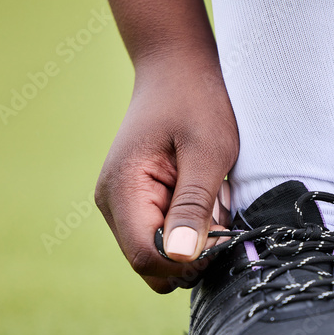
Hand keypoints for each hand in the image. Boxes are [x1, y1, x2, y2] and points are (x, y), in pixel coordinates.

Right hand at [95, 52, 236, 292]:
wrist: (176, 69)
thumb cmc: (196, 102)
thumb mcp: (208, 151)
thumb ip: (193, 204)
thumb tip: (179, 256)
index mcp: (122, 190)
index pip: (146, 257)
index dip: (187, 260)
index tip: (221, 234)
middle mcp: (112, 204)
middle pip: (151, 264)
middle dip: (192, 253)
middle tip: (218, 212)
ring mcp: (121, 206)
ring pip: (160, 255)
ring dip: (194, 240)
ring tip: (212, 198)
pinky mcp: (136, 206)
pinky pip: (164, 238)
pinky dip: (191, 228)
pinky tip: (205, 197)